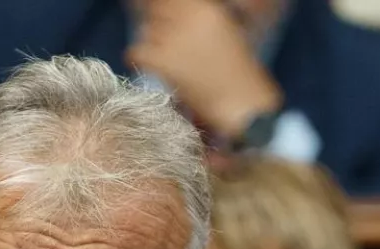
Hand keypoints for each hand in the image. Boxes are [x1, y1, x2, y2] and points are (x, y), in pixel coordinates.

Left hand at [129, 0, 282, 138]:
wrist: (243, 108)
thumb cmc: (238, 77)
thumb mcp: (225, 34)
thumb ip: (198, 23)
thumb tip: (170, 17)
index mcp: (206, 9)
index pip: (170, 2)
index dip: (168, 15)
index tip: (171, 26)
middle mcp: (189, 18)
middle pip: (157, 14)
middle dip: (162, 30)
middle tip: (175, 52)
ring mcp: (174, 39)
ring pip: (146, 33)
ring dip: (155, 47)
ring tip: (174, 65)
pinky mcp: (162, 61)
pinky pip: (136, 52)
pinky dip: (141, 62)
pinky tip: (157, 71)